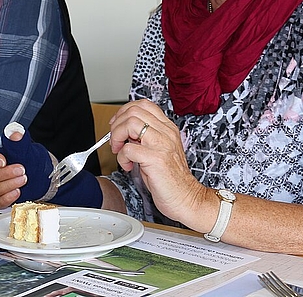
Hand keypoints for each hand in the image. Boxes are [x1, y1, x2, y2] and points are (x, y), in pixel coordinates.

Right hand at [0, 133, 26, 209]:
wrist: (38, 173)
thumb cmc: (28, 158)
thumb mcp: (25, 147)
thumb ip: (18, 140)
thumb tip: (14, 133)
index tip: (3, 161)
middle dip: (5, 173)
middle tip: (21, 169)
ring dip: (9, 185)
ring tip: (23, 179)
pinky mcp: (1, 198)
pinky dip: (7, 199)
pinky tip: (17, 192)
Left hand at [110, 100, 208, 225]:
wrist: (187, 198)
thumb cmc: (171, 178)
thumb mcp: (159, 150)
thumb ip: (144, 138)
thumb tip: (123, 131)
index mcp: (167, 128)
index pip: (144, 105)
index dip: (125, 111)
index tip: (117, 124)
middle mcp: (166, 133)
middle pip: (134, 110)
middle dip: (117, 123)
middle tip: (116, 140)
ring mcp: (162, 144)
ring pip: (131, 123)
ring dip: (117, 136)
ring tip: (119, 150)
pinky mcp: (156, 159)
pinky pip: (129, 148)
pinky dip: (122, 157)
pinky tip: (128, 165)